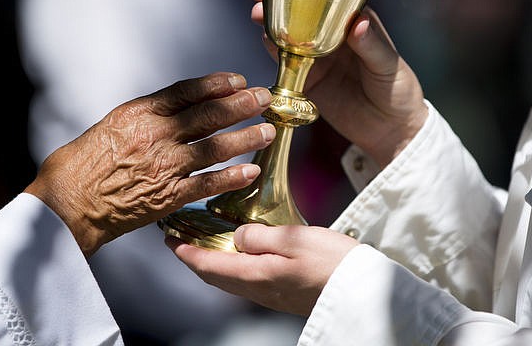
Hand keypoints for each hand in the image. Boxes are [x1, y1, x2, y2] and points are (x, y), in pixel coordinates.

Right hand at [25, 73, 275, 255]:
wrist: (67, 202)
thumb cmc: (85, 162)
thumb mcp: (114, 123)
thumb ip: (150, 115)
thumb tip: (182, 105)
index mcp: (140, 113)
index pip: (187, 91)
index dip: (216, 83)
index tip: (238, 79)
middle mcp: (156, 135)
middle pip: (209, 114)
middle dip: (242, 104)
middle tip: (264, 98)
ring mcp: (164, 165)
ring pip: (215, 147)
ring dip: (245, 137)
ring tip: (267, 130)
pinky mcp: (168, 196)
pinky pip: (208, 183)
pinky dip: (231, 177)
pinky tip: (250, 170)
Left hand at [167, 223, 358, 315]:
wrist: (361, 291)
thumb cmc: (331, 262)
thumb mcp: (293, 239)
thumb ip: (258, 237)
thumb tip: (237, 237)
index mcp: (255, 275)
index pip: (209, 265)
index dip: (186, 253)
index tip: (170, 240)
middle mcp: (258, 289)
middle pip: (215, 276)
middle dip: (194, 259)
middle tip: (180, 242)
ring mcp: (271, 294)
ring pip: (229, 280)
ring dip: (212, 264)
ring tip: (205, 246)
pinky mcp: (284, 294)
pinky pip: (246, 281)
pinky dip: (231, 268)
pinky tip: (239, 256)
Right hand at [251, 0, 427, 167]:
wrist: (391, 131)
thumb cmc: (399, 92)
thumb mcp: (389, 67)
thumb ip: (373, 46)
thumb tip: (359, 23)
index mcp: (356, 24)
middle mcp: (334, 38)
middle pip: (303, 14)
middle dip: (280, 2)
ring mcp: (319, 59)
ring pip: (290, 36)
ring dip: (272, 23)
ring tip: (257, 14)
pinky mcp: (308, 81)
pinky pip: (287, 64)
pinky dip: (274, 52)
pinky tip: (265, 41)